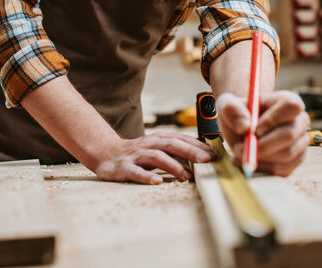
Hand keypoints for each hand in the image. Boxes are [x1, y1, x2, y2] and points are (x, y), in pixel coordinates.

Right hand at [91, 131, 215, 184]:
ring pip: (156, 157)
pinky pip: (136, 172)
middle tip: (206, 160)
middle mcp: (149, 144)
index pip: (181, 139)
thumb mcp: (157, 147)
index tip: (215, 153)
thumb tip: (203, 154)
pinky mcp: (124, 167)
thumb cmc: (137, 152)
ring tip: (185, 176)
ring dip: (172, 165)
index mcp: (158, 139)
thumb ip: (176, 149)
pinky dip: (147, 176)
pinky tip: (157, 182)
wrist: (105, 153)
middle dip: (190, 151)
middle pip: (171, 144)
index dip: (198, 145)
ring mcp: (136, 155)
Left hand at [216, 90, 309, 176]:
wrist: (242, 132)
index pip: (291, 106)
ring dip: (259, 157)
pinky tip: (248, 159)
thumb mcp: (227, 105)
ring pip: (286, 154)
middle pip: (290, 134)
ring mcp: (300, 142)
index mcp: (287, 100)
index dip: (274, 118)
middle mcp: (299, 121)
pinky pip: (283, 169)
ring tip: (238, 152)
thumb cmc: (238, 114)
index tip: (254, 130)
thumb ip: (231, 108)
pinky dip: (262, 167)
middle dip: (263, 145)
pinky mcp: (295, 161)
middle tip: (240, 148)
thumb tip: (245, 126)